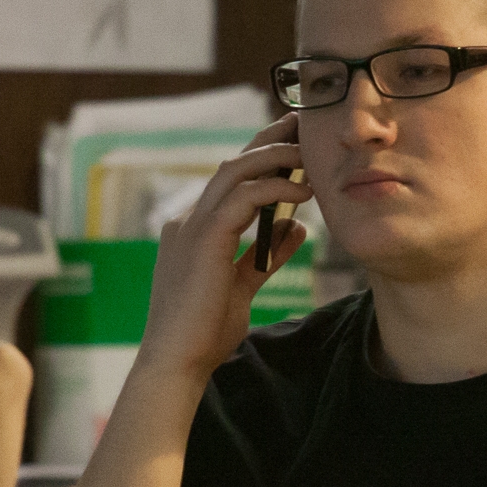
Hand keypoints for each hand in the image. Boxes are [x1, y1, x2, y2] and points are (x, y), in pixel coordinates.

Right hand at [137, 115, 312, 381]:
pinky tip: (303, 191)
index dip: (261, 158)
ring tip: (308, 152)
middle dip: (269, 140)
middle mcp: (189, 220)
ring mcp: (192, 226)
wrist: (178, 361)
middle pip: (233, 164)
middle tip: (304, 125)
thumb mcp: (244, 286)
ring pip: (236, 170)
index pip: (231, 181)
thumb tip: (296, 227)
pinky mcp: (204, 237)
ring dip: (275, 156)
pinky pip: (244, 197)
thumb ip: (267, 254)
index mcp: (194, 230)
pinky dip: (275, 188)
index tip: (294, 145)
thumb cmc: (204, 332)